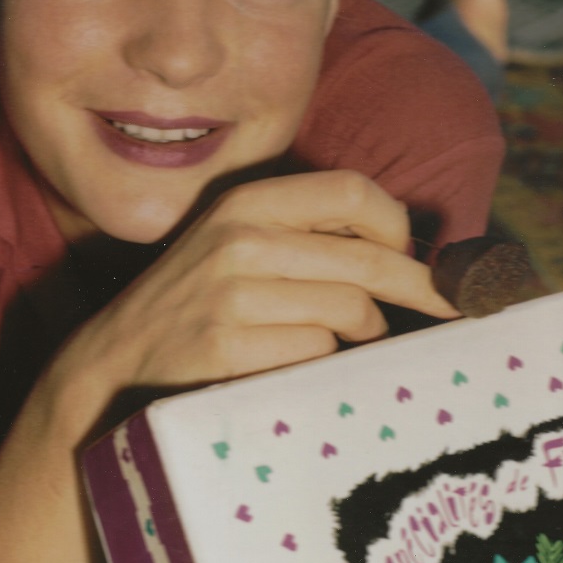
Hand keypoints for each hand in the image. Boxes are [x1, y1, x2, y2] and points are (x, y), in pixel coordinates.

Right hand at [52, 170, 458, 432]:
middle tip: (449, 312)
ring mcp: (231, 295)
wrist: (113, 367)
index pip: (353, 192)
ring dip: (360, 336)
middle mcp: (239, 239)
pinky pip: (317, 355)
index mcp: (246, 202)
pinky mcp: (229, 350)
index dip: (399, 226)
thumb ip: (305, 235)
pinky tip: (292, 369)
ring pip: (350, 313)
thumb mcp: (235, 245)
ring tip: (332, 343)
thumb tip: (408, 249)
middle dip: (420, 290)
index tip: (416, 256)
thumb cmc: (193, 304)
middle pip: (368, 260)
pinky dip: (321, 367)